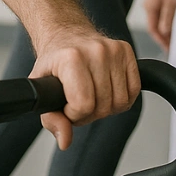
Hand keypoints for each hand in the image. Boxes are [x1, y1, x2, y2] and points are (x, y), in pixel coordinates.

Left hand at [32, 27, 140, 149]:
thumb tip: (65, 140)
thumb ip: (51, 118)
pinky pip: (134, 91)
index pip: (83, 104)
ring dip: (105, 108)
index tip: (66, 106)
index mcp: (71, 58)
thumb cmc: (54, 61)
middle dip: (88, 113)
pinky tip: (105, 92)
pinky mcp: (127, 51)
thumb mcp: (41, 89)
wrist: (65, 34)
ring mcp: (114, 50)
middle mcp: (96, 51)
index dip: (74, 115)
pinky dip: (121, 99)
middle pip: (103, 106)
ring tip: (90, 96)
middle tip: (77, 102)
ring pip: (121, 102)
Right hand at [143, 0, 175, 51]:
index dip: (160, 41)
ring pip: (158, 21)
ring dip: (165, 30)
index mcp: (149, 8)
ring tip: (173, 39)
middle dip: (163, 38)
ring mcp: (153, 2)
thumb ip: (167, 19)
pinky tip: (172, 25)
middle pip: (154, 26)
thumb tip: (165, 32)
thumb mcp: (171, 2)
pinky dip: (166, 22)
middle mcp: (149, 6)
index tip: (168, 49)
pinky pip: (160, 15)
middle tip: (171, 47)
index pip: (153, 30)